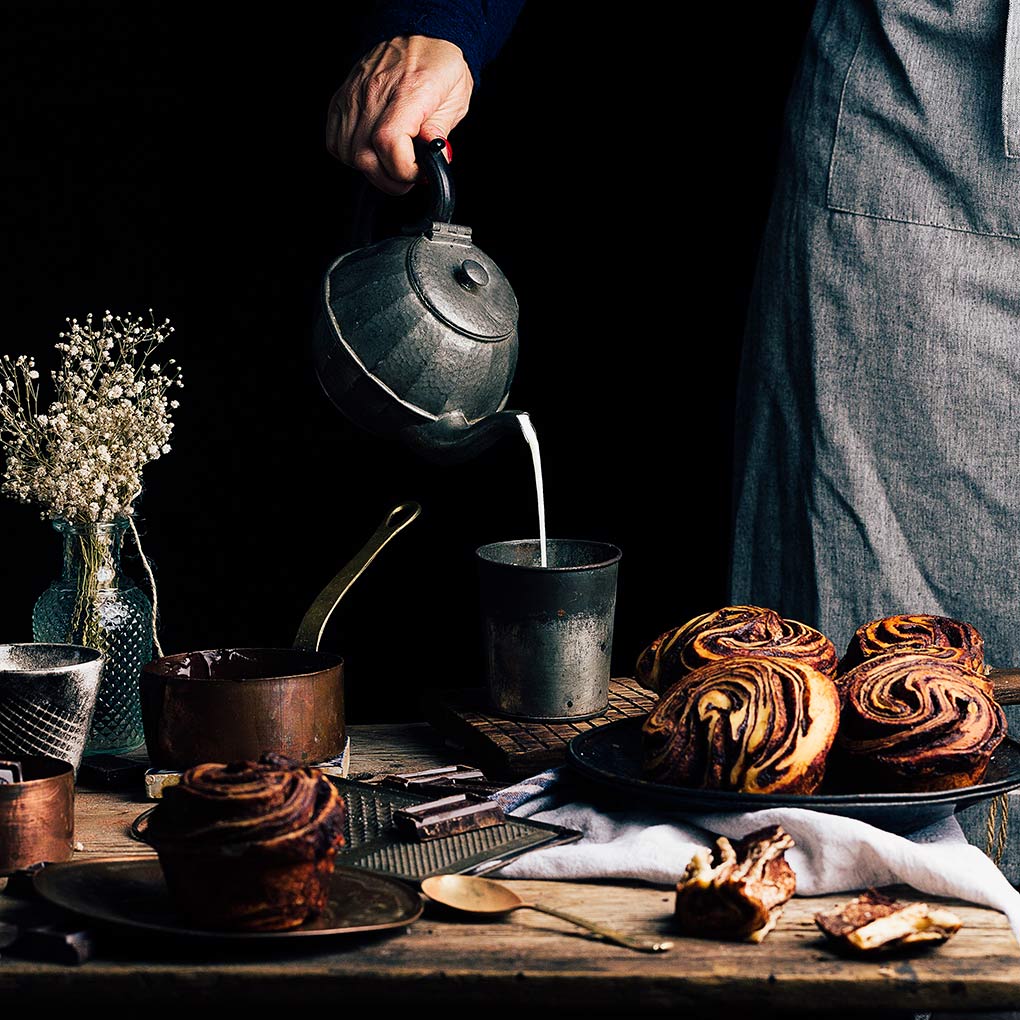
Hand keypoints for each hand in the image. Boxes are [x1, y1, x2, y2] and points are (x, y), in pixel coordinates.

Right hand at [327, 36, 472, 194]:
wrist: (421, 33)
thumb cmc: (439, 64)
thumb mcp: (455, 99)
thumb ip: (441, 133)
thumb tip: (434, 161)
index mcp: (410, 90)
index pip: (389, 142)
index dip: (403, 169)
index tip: (417, 171)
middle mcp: (376, 91)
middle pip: (364, 155)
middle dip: (389, 178)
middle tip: (406, 174)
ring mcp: (355, 94)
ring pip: (348, 153)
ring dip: (370, 169)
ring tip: (390, 162)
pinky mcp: (342, 98)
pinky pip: (335, 141)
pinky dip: (350, 155)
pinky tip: (371, 151)